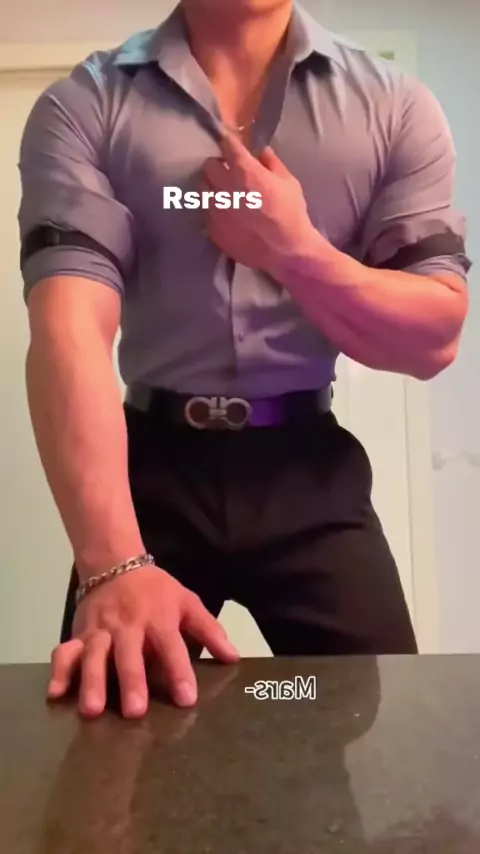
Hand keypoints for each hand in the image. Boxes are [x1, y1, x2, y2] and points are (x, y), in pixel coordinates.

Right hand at [47, 565, 238, 718]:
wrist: (115, 564)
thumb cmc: (156, 591)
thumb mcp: (187, 602)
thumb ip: (209, 630)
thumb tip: (233, 658)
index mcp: (158, 619)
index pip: (171, 646)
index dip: (179, 671)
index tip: (186, 699)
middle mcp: (127, 626)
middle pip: (128, 654)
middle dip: (130, 681)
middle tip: (134, 712)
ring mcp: (100, 631)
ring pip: (93, 655)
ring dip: (92, 681)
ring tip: (93, 710)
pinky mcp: (78, 634)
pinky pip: (65, 652)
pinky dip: (59, 671)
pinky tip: (56, 694)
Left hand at [202, 133, 316, 273]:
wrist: (286, 251)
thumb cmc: (291, 214)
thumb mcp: (289, 183)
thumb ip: (272, 164)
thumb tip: (262, 152)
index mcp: (244, 171)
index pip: (227, 145)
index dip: (229, 144)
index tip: (231, 145)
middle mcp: (224, 187)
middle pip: (208, 166)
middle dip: (217, 166)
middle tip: (228, 172)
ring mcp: (215, 210)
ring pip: (203, 190)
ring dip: (212, 188)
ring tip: (223, 195)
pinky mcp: (212, 229)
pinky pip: (206, 213)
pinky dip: (213, 211)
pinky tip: (226, 216)